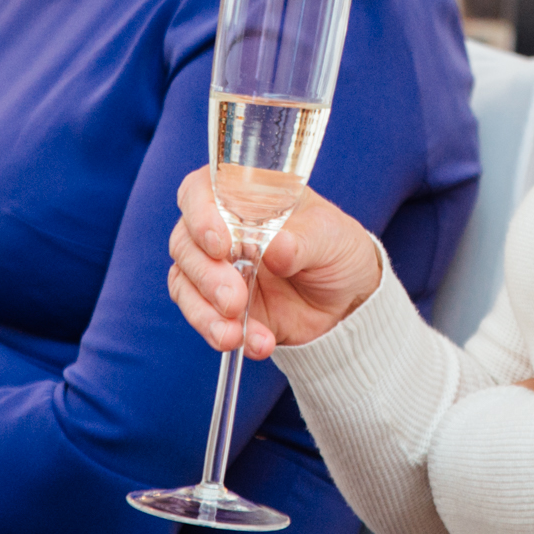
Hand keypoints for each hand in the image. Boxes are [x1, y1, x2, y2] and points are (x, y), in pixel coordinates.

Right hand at [164, 168, 385, 356]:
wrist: (349, 301)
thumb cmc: (338, 250)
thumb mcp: (331, 237)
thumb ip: (303, 241)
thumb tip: (276, 248)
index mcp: (245, 198)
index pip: (201, 191)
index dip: (200, 214)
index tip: (219, 243)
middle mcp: (222, 231)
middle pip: (185, 244)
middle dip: (205, 275)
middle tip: (235, 298)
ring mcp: (217, 271)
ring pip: (184, 285)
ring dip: (205, 312)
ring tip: (235, 333)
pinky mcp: (220, 309)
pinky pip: (205, 320)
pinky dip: (222, 334)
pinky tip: (257, 342)